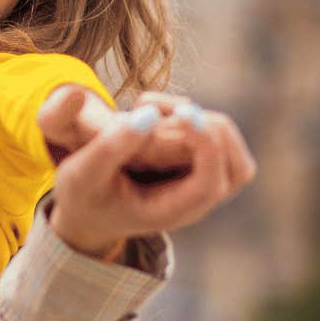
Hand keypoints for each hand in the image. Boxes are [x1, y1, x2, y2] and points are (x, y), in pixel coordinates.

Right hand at [37, 86, 256, 259]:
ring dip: (205, 120)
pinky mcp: (195, 166)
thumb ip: (111, 146)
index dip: (206, 145)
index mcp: (169, 212)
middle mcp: (194, 202)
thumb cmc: (81, 195)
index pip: (211, 183)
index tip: (183, 113)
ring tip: (161, 108)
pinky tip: (162, 111)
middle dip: (210, 129)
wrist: (86, 212)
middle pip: (238, 169)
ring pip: (231, 149)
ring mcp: (199, 184)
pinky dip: (196, 119)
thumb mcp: (82, 173)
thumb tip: (149, 115)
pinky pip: (217, 137)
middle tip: (167, 110)